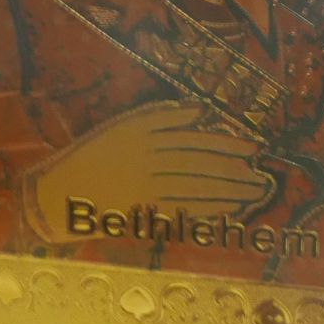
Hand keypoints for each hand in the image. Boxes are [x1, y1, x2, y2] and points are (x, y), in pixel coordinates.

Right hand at [26, 103, 271, 241]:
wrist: (59, 193)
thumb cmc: (93, 154)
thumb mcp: (125, 125)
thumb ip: (163, 116)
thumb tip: (200, 111)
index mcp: (147, 136)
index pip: (196, 140)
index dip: (228, 144)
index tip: (254, 149)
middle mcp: (150, 161)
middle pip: (202, 166)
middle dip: (237, 172)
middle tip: (265, 177)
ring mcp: (148, 189)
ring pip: (197, 189)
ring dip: (230, 191)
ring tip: (257, 192)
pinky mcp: (145, 213)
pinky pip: (184, 211)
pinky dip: (209, 209)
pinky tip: (230, 209)